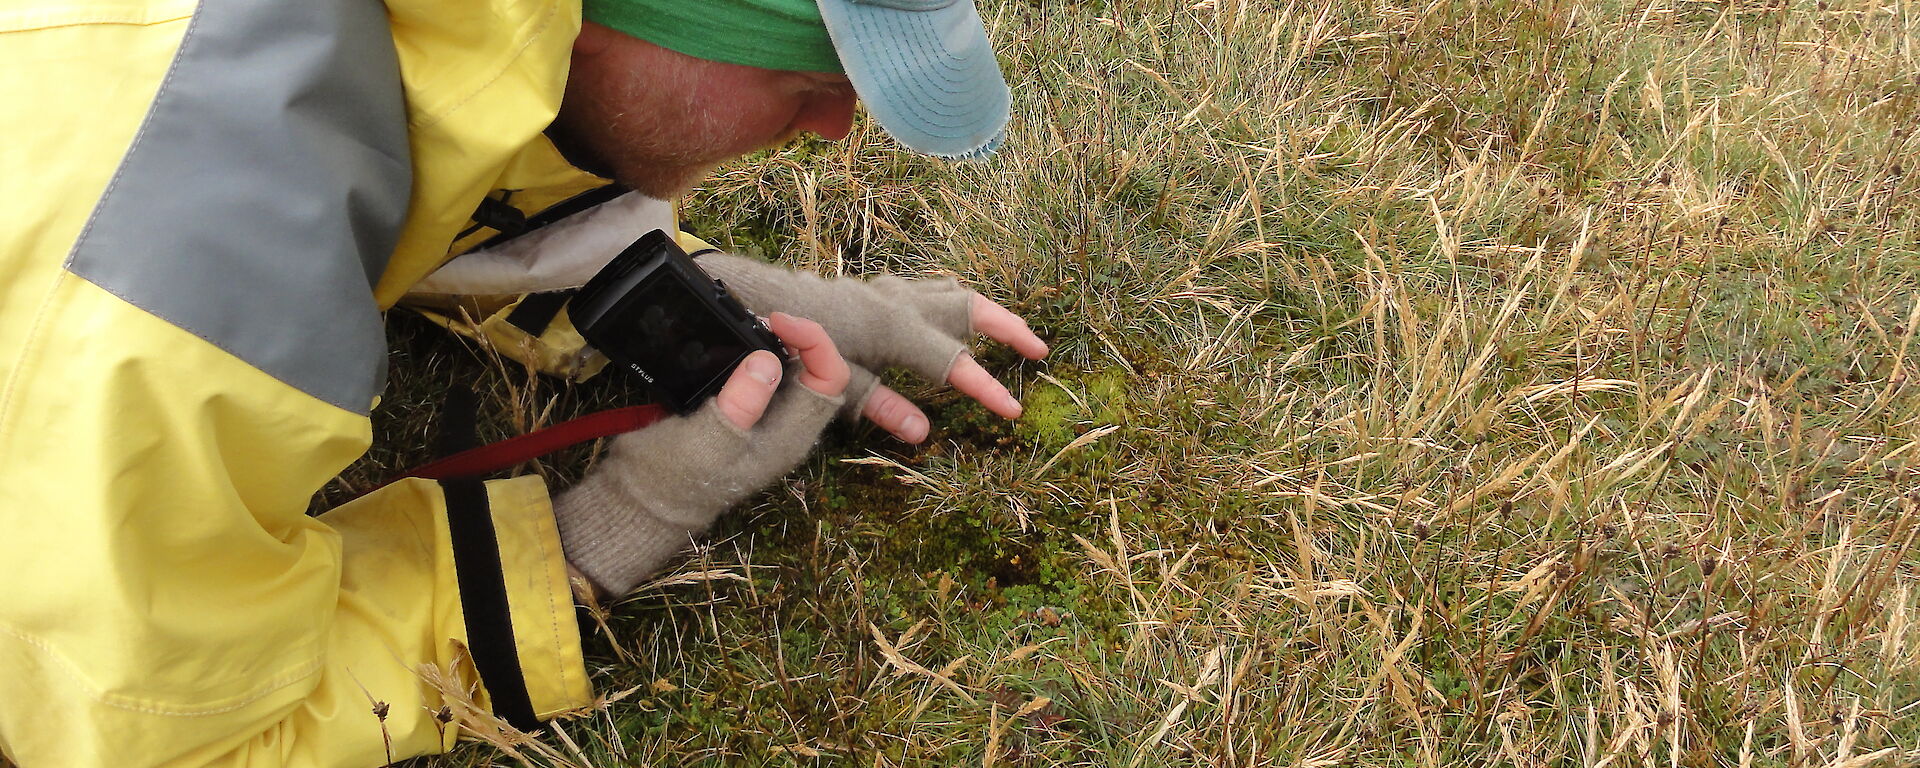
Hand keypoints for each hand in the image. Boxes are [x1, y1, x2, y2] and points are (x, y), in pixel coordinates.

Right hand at [553, 312, 848, 596]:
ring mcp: (767, 421)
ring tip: (749, 324)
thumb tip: (770, 359)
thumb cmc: (677, 478)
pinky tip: (735, 341)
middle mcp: (787, 427)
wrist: (646, 498)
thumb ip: (742, 401)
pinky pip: (765, 376)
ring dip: (778, 342)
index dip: (813, 340)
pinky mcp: (745, 412)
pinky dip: (756, 353)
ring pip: (794, 371)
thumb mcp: (709, 440)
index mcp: (790, 436)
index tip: (777, 321)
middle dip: (798, 336)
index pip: (829, 378)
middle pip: (818, 370)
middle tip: (762, 319)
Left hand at [696, 252, 1048, 442]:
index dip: (985, 388)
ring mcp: (886, 292)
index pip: (951, 361)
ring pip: (949, 292)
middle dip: (1006, 330)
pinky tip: (957, 312)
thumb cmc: (784, 345)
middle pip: (966, 309)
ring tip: (1012, 332)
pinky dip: (950, 302)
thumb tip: (922, 433)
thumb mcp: (825, 384)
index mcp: (889, 325)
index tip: (1012, 410)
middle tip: (1038, 352)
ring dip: (983, 312)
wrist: (744, 301)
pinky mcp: (875, 293)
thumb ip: (876, 404)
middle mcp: (895, 301)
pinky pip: (926, 291)